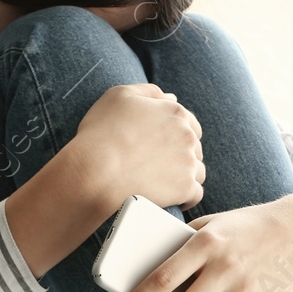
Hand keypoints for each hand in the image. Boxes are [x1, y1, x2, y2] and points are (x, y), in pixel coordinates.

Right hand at [70, 84, 203, 210]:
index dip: (176, 134)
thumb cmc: (102, 133)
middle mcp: (187, 136)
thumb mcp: (119, 96)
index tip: (161, 145)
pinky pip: (196, 195)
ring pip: (197, 170)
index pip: (189, 123)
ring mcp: (188, 162)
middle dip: (181, 154)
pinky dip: (186, 198)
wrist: (95, 173)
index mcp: (175, 112)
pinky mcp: (186, 188)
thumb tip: (172, 98)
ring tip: (163, 182)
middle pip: (195, 147)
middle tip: (159, 164)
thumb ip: (149, 92)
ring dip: (185, 176)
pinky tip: (172, 199)